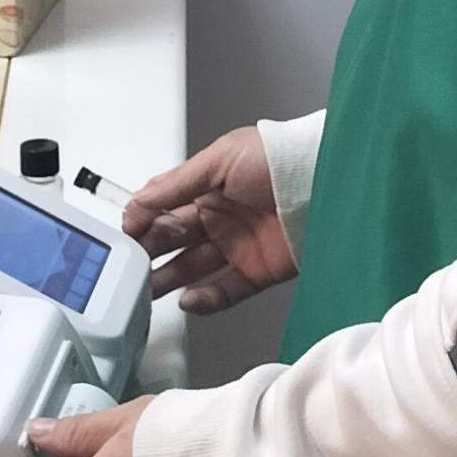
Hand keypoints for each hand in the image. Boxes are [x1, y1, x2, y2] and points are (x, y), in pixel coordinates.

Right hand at [124, 125, 296, 314]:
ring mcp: (238, 245)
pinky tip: (187, 300)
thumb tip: (139, 200)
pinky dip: (206, 299)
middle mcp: (221, 216)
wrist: (330, 183)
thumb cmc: (282, 157)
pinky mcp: (259, 270)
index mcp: (208, 186)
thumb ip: (177, 184)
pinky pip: (226, 290)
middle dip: (149, 251)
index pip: (164, 207)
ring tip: (146, 290)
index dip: (143, 220)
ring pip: (194, 268)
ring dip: (168, 279)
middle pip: (174, 239)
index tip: (126, 233)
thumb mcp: (221, 159)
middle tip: (130, 264)